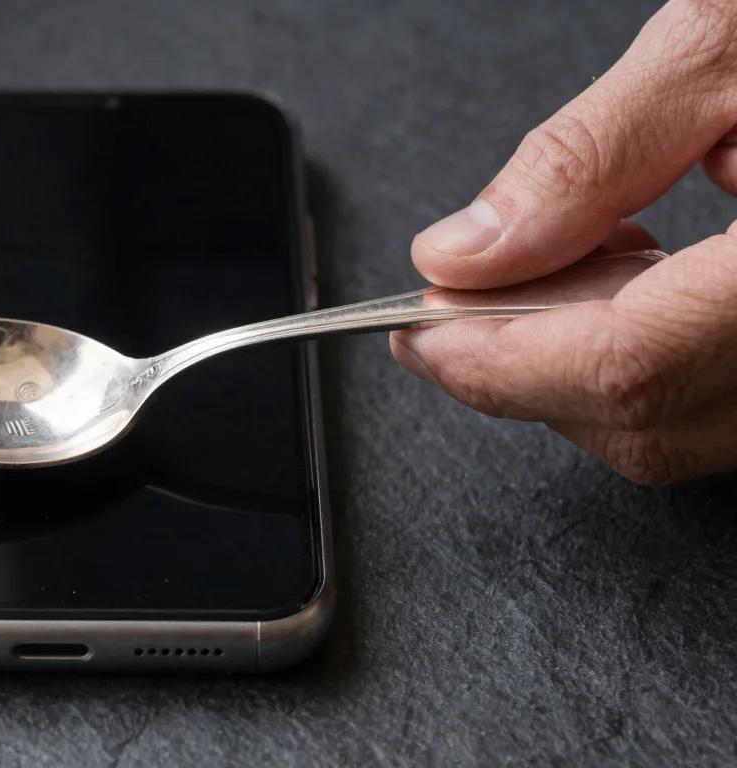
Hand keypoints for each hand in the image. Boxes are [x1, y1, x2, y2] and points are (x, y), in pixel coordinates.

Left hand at [391, 0, 736, 484]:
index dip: (499, 359)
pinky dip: (652, 360)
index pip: (630, 366)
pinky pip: (730, 406)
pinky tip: (640, 277)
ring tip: (576, 253)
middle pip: (647, 421)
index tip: (418, 327)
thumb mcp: (728, 43)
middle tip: (470, 285)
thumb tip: (467, 250)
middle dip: (526, 365)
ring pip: (686, 430)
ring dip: (586, 365)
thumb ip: (590, 157)